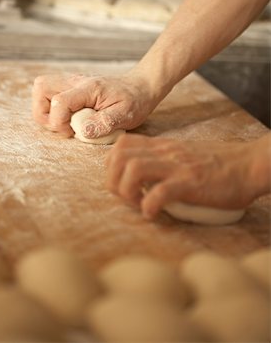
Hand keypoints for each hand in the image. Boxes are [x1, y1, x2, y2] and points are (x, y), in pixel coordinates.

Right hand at [32, 72, 157, 137]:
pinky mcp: (71, 87)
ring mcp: (71, 82)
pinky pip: (50, 94)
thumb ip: (104, 123)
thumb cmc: (134, 101)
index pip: (59, 102)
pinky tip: (70, 117)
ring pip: (41, 89)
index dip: (59, 123)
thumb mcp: (126, 115)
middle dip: (44, 113)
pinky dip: (53, 108)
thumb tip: (82, 131)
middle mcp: (75, 82)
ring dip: (46, 110)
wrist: (140, 87)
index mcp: (88, 88)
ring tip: (65, 123)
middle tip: (62, 126)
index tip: (73, 133)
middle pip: (41, 87)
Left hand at [106, 134, 269, 219]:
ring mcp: (177, 166)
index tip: (122, 183)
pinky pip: (159, 192)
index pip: (121, 145)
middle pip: (118, 156)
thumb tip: (146, 177)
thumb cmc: (219, 164)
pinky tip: (153, 214)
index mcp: (163, 146)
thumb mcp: (185, 154)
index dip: (111, 166)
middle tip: (127, 198)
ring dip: (128, 192)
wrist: (249, 164)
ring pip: (133, 169)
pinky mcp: (190, 182)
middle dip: (113, 181)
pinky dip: (149, 206)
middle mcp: (165, 152)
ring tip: (139, 205)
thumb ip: (164, 160)